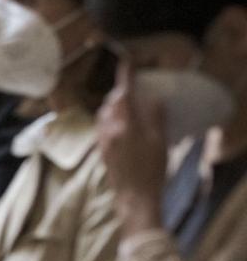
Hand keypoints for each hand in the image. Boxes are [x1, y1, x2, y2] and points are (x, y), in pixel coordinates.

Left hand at [97, 60, 165, 234]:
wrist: (133, 198)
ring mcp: (102, 141)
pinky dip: (110, 119)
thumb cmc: (151, 171)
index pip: (123, 94)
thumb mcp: (159, 142)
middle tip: (132, 88)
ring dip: (114, 106)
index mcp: (124, 126)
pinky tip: (121, 126)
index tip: (126, 62)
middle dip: (120, 93)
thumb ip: (155, 117)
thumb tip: (153, 99)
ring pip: (104, 115)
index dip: (125, 77)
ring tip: (127, 106)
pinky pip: (102, 127)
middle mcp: (108, 131)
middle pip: (111, 103)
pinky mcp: (101, 151)